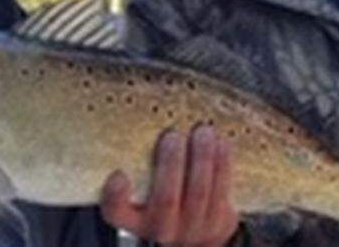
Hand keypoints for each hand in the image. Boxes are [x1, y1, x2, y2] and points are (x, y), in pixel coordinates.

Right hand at [100, 127, 238, 246]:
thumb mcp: (145, 185)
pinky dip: (223, 165)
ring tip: (203, 132)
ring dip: (203, 159)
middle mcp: (161, 227)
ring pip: (199, 194)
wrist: (199, 226)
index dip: (115, 197)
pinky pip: (223, 192)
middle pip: (165, 201)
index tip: (118, 175)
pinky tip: (222, 144)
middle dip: (170, 165)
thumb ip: (141, 161)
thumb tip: (146, 111)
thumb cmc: (165, 194)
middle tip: (172, 136)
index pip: (115, 212)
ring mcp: (192, 228)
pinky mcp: (219, 222)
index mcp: (133, 218)